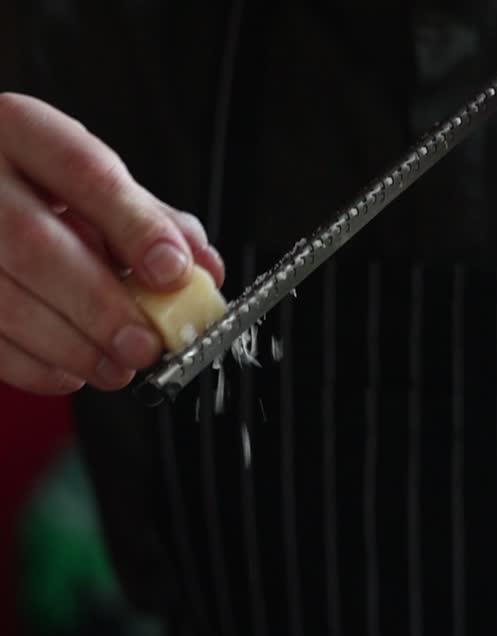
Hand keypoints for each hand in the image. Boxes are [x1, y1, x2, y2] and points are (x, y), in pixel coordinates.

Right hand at [0, 94, 224, 394]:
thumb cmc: (33, 191)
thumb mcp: (88, 184)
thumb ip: (147, 220)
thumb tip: (204, 268)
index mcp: (21, 132)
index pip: (85, 173)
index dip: (135, 227)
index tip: (173, 274)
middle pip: (36, 245)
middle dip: (101, 305)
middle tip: (145, 343)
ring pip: (8, 302)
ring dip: (74, 348)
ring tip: (117, 366)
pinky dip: (37, 367)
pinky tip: (71, 370)